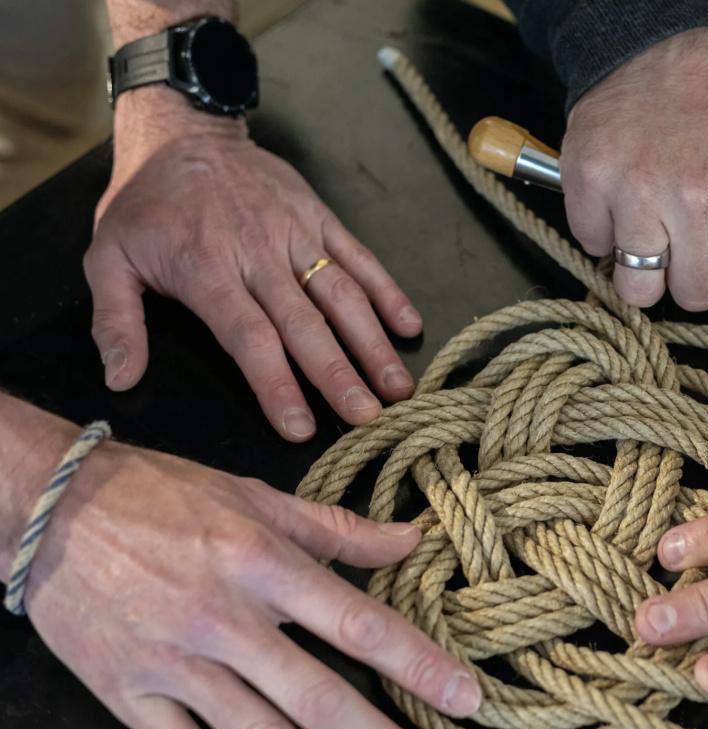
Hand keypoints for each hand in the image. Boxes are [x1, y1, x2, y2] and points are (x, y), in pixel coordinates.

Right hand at [23, 438, 476, 728]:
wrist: (52, 506)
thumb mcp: (257, 496)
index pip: (357, 622)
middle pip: (315, 695)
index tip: (463, 696)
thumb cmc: (163, 495)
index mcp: (264, 563)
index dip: (416, 664)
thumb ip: (338, 529)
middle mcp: (226, 618)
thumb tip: (410, 540)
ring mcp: (177, 662)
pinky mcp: (131, 693)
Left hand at [85, 87, 421, 440]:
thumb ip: (115, 322)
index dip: (277, 383)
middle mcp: (259, 255)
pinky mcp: (320, 217)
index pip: (250, 338)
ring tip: (398, 387)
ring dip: (373, 343)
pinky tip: (410, 325)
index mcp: (207, 270)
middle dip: (339, 375)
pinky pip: (360, 257)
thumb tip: (120, 379)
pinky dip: (387, 290)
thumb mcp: (106, 258)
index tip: (301, 427)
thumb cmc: (146, 204)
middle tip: (368, 418)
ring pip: (342, 295)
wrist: (184, 132)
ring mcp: (297, 234)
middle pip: (306, 325)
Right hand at [561, 26, 707, 314]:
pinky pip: (594, 248)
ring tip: (654, 229)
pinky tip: (622, 202)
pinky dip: (604, 233)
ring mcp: (635, 193)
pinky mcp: (589, 182)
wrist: (659, 46)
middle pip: (695, 298)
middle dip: (696, 275)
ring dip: (646, 268)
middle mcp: (694, 201)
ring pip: (639, 291)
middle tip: (692, 236)